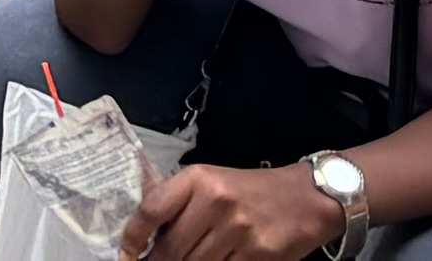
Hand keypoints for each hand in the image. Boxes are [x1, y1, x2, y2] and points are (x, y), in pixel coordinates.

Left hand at [129, 162, 355, 260]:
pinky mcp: (259, 254)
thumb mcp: (211, 182)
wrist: (306, 198)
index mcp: (198, 179)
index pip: (152, 209)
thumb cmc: (251, 191)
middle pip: (171, 248)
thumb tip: (142, 232)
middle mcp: (216, 201)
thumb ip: (179, 201)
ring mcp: (238, 230)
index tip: (125, 255)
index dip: (133, 237)